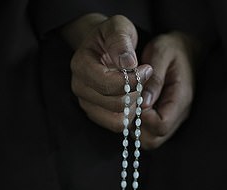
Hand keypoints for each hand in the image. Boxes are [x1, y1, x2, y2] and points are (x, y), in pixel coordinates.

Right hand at [61, 14, 152, 132]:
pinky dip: (130, 115)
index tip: (147, 69)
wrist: (104, 46)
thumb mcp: (118, 27)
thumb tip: (127, 64)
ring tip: (137, 88)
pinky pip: (117, 125)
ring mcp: (86, 103)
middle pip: (114, 104)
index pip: (107, 84)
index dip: (132, 81)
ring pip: (117, 120)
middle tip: (143, 78)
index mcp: (81, 65)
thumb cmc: (113, 36)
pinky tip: (133, 98)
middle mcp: (80, 87)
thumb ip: (120, 41)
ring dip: (133, 106)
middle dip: (135, 93)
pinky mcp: (96, 114)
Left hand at [139, 31, 200, 148]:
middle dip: (136, 127)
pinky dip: (137, 125)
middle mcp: (178, 114)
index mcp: (181, 98)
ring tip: (131, 105)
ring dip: (135, 127)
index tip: (134, 100)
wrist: (186, 48)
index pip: (160, 125)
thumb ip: (154, 78)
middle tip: (130, 105)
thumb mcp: (162, 52)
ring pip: (149, 140)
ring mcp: (172, 119)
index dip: (142, 118)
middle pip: (153, 139)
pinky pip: (148, 133)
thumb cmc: (172, 48)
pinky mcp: (164, 119)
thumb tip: (144, 103)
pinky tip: (134, 106)